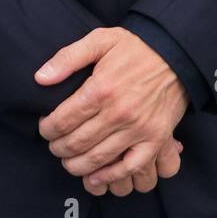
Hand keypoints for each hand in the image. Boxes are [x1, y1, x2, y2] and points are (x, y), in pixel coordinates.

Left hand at [35, 27, 188, 188]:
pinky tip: (94, 177)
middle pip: (77, 142)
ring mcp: (138, 129)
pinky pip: (129, 168)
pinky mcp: (155, 139)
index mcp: (101, 88)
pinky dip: (109, 177)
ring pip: (98, 159)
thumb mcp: (100, 40)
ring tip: (68, 160)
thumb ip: (68, 57)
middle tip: (54, 146)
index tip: (44, 128)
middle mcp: (119, 112)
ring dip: (76, 165)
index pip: (63, 119)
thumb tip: (40, 78)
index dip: (47, 128)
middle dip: (58, 148)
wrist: (176, 54)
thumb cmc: (135, 47)